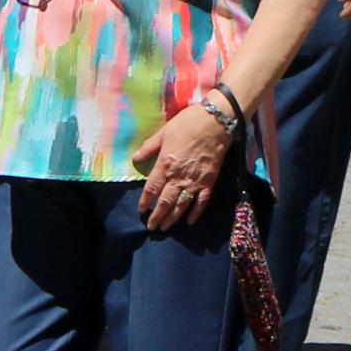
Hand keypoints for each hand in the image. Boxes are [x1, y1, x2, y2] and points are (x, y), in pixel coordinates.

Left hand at [134, 102, 237, 227]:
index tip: (142, 210)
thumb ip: (149, 148)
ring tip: (165, 227)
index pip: (151, 189)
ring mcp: (194, 181)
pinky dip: (196, 213)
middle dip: (157, 216)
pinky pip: (201, 201)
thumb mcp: (163, 133)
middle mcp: (178, 177)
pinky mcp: (209, 182)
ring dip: (172, 218)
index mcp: (164, 165)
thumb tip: (135, 159)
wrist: (215, 123)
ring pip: (181, 205)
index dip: (145, 201)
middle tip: (152, 227)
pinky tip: (190, 221)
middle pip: (165, 201)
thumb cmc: (187, 124)